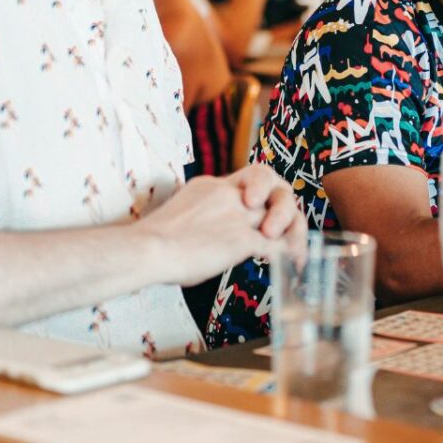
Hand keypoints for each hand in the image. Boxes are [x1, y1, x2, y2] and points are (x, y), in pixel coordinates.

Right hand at [134, 165, 301, 284]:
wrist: (147, 250)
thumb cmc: (151, 243)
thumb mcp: (181, 214)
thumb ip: (201, 216)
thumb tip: (204, 237)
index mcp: (211, 186)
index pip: (246, 179)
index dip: (260, 193)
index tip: (261, 211)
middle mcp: (229, 194)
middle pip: (272, 180)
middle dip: (283, 199)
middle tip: (282, 224)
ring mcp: (238, 216)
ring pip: (283, 207)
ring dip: (293, 226)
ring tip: (295, 243)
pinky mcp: (243, 240)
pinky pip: (280, 243)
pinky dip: (292, 251)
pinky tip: (295, 262)